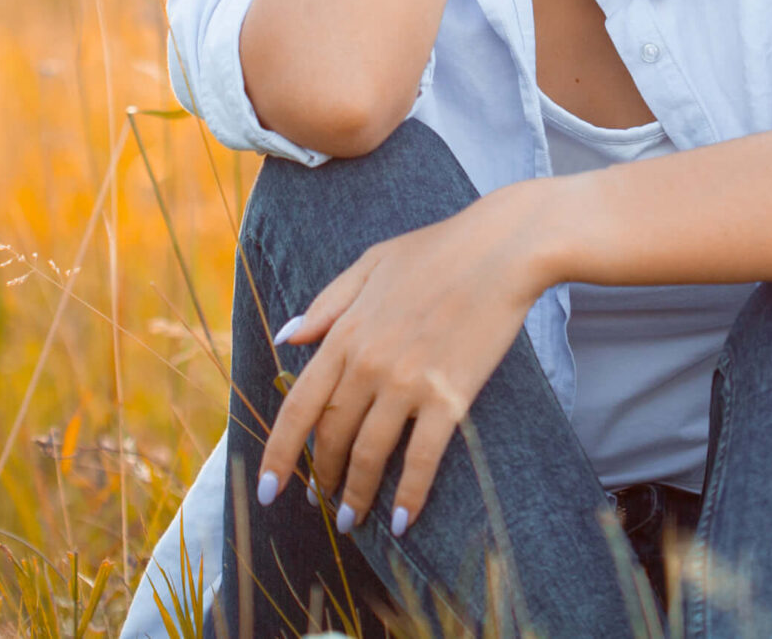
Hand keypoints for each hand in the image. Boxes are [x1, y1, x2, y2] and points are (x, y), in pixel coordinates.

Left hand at [257, 180, 555, 538]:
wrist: (502, 249)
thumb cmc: (439, 250)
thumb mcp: (370, 263)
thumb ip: (327, 303)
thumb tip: (287, 337)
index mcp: (346, 332)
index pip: (299, 406)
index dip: (279, 453)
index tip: (269, 487)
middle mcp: (368, 363)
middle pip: (332, 436)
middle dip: (322, 477)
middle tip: (320, 503)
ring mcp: (408, 382)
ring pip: (370, 455)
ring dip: (357, 495)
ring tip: (352, 521)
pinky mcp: (450, 396)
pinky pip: (423, 458)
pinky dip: (410, 495)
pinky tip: (401, 521)